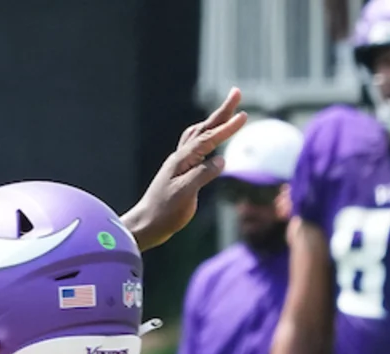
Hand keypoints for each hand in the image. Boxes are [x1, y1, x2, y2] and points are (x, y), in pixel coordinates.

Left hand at [122, 88, 248, 250]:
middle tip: (237, 92)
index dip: (226, 128)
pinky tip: (209, 136)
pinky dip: (206, 135)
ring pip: (199, 134)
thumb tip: (221, 160)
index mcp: (182, 161)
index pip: (208, 140)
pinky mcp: (180, 171)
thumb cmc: (164, 213)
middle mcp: (180, 157)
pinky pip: (195, 146)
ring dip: (214, 120)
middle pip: (204, 128)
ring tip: (227, 109)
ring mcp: (179, 163)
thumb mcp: (185, 195)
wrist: (146, 224)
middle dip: (222, 111)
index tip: (244, 116)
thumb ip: (202, 175)